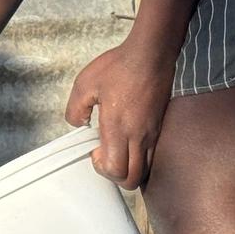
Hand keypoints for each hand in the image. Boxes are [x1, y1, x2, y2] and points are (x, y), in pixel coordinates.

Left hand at [65, 41, 174, 189]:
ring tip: (117, 148)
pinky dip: (139, 157)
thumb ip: (75, 109)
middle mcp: (139, 136)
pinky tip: (128, 138)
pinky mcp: (160, 126)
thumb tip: (78, 124)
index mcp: (119, 128)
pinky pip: (152, 154)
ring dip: (129, 167)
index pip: (117, 170)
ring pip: (145, 169)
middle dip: (116, 175)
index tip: (95, 150)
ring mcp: (153, 133)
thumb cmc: (118, 67)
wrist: (151, 54)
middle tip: (105, 155)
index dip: (103, 169)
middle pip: (132, 179)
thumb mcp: (84, 84)